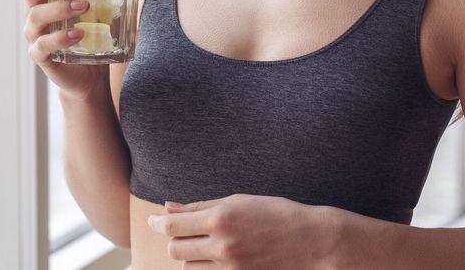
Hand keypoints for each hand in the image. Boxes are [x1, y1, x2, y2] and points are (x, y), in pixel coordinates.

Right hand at [18, 0, 159, 99]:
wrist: (91, 73)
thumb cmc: (96, 30)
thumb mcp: (113, 5)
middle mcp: (36, 8)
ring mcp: (36, 33)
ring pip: (36, 15)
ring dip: (59, 8)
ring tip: (84, 6)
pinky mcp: (41, 55)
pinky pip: (43, 45)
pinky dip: (60, 38)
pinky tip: (79, 34)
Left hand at [146, 193, 339, 268]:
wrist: (312, 242)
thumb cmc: (277, 214)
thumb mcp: (238, 201)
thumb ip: (201, 206)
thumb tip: (169, 207)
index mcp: (220, 219)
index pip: (172, 226)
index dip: (156, 222)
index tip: (152, 220)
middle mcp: (222, 245)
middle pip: (175, 249)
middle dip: (173, 239)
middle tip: (181, 230)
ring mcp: (230, 267)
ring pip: (188, 267)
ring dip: (189, 256)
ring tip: (205, 243)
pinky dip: (204, 267)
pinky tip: (213, 256)